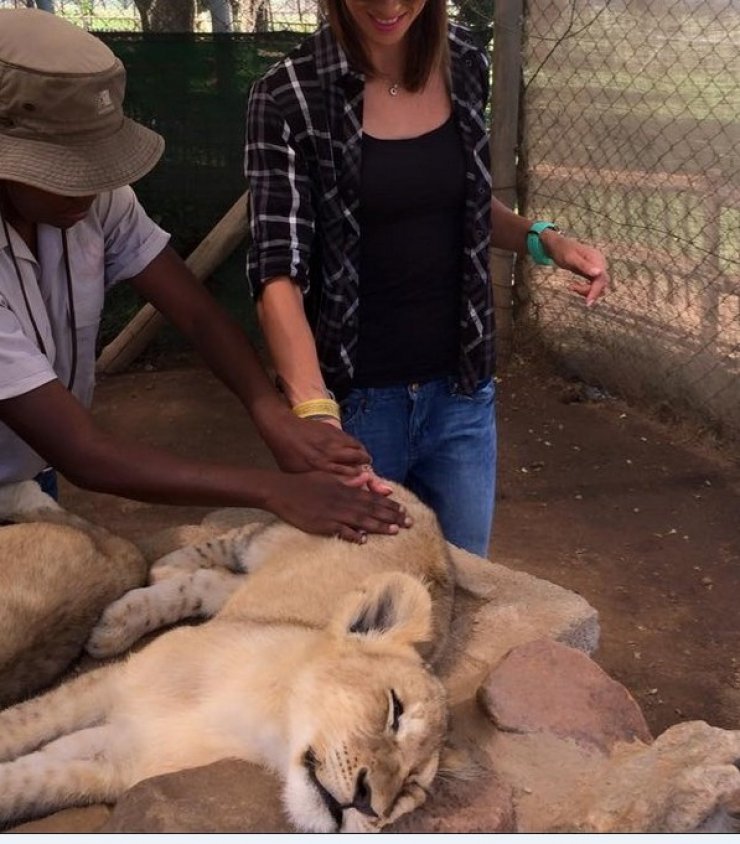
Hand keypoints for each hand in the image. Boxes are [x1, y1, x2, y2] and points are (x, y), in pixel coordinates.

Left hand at [260, 410, 371, 477]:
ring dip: (363, 454)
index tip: (362, 480)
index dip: (357, 478)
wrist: (283, 429)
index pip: (346, 475)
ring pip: (356, 448)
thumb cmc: (287, 454)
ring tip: (365, 458)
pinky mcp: (333, 430)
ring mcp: (331, 441)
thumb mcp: (297, 473)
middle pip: (356, 460)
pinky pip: (351, 439)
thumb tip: (332, 486)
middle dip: (364, 465)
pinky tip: (357, 447)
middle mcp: (328, 455)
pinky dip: (357, 444)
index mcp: (319, 468)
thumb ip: (314, 480)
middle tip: (367, 468)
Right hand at [264, 471, 410, 542]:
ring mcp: (333, 513)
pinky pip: (341, 531)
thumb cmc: (305, 483)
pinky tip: (364, 539)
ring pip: (361, 520)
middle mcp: (343, 501)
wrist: (283, 491)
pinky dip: (353, 535)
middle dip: (392, 516)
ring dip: (379, 526)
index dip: (389, 505)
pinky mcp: (323, 524)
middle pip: (372, 510)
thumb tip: (365, 478)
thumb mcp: (328, 477)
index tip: (403, 510)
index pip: (372, 498)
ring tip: (395, 530)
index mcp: (345, 490)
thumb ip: (348, 480)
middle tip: (409, 522)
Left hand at [539, 230, 608, 306]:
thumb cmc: (562, 250)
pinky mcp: (592, 272)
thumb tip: (599, 273)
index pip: (601, 278)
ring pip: (598, 286)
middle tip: (572, 288)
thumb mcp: (571, 258)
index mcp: (597, 259)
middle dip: (589, 291)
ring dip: (586, 290)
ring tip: (571, 287)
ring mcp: (596, 267)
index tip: (588, 303)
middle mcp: (600, 263)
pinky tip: (573, 286)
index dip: (596, 291)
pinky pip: (593, 284)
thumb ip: (584, 266)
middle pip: (601, 284)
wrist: (557, 245)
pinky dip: (585, 288)